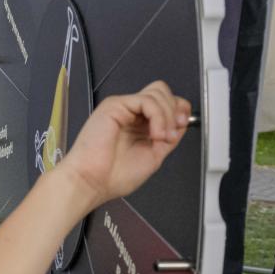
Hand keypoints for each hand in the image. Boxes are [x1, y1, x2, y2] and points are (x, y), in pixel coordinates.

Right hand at [58, 81, 191, 206]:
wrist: (92, 182)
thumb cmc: (112, 176)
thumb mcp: (154, 155)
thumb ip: (168, 136)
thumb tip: (182, 122)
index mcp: (138, 124)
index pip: (165, 102)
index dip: (178, 110)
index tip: (181, 127)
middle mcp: (130, 113)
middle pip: (162, 91)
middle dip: (174, 110)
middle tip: (171, 133)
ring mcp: (122, 107)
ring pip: (157, 92)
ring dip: (167, 116)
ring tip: (161, 138)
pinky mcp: (115, 105)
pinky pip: (147, 100)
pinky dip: (158, 117)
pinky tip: (154, 134)